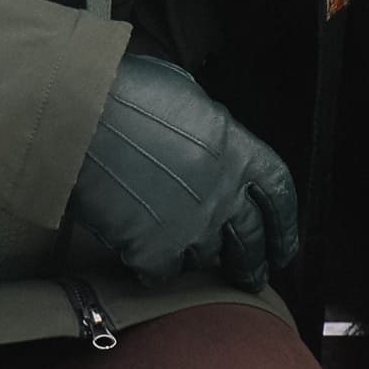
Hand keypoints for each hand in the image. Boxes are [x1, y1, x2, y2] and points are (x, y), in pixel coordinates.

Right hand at [63, 53, 297, 290]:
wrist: (83, 117)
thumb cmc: (129, 92)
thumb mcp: (189, 97)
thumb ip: (208, 127)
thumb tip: (207, 135)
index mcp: (238, 151)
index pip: (279, 195)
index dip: (284, 225)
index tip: (284, 245)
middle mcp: (223, 194)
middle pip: (251, 240)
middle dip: (253, 262)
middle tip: (251, 276)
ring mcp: (191, 226)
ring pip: (206, 258)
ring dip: (199, 260)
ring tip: (190, 261)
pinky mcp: (153, 249)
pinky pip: (162, 273)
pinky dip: (154, 270)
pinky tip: (145, 261)